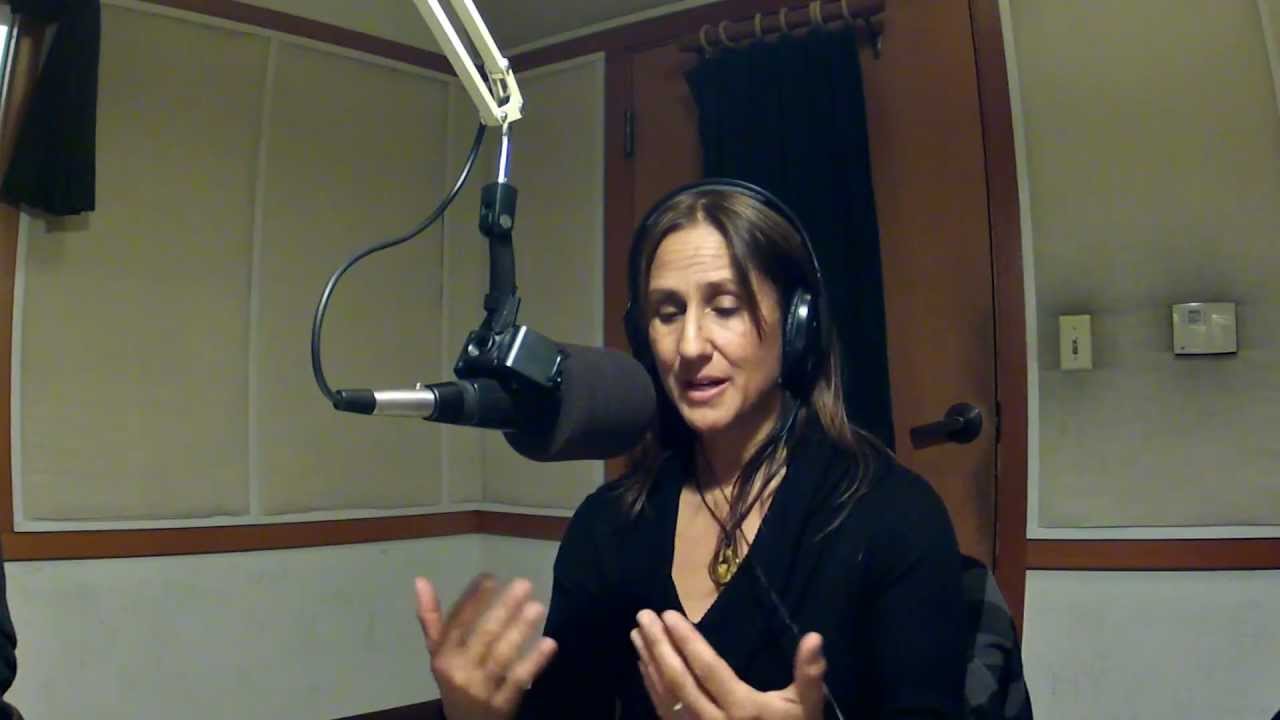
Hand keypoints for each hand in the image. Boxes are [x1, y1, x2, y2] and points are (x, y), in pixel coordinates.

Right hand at [415, 574, 557, 719]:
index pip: (457, 622)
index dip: (473, 599)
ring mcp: (481, 688)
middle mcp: (459, 671)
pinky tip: (549, 642)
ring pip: (502, 656)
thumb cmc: (454, 678)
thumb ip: (431, 617)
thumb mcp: (439, 652)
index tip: (491, 577)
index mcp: (443, 655)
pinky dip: (534, 661)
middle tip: (524, 584)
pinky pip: (518, 679)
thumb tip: (420, 579)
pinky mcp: (502, 703)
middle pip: (483, 635)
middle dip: (503, 608)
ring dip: (520, 630)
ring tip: (537, 607)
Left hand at [631, 609, 826, 719]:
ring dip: (649, 663)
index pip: (708, 669)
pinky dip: (652, 687)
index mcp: (743, 709)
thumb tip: (815, 637)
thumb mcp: (806, 708)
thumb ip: (809, 675)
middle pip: (679, 681)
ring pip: (667, 697)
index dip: (687, 641)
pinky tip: (644, 667)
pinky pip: (665, 713)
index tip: (668, 614)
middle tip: (642, 615)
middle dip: (659, 646)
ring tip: (637, 634)